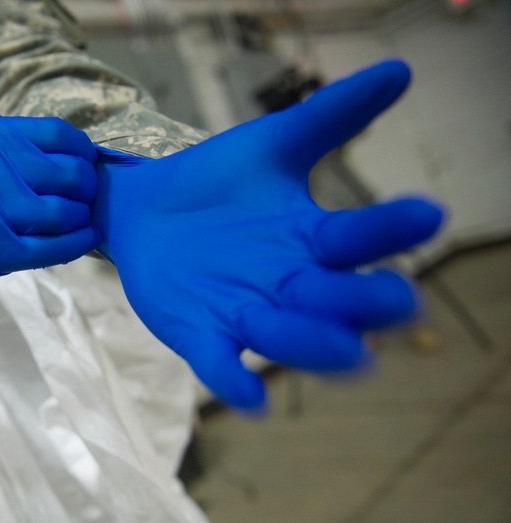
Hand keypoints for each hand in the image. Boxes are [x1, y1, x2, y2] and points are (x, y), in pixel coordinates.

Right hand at [0, 116, 99, 287]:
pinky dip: (77, 244)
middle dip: (87, 187)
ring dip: (81, 217)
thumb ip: (8, 145)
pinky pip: (54, 248)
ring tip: (78, 220)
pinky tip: (82, 240)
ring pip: (68, 212)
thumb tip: (62, 154)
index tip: (83, 164)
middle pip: (73, 175)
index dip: (83, 152)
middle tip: (83, 196)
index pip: (61, 136)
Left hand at [93, 60, 444, 410]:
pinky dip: (236, 383)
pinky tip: (250, 400)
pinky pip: (222, 366)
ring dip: (309, 344)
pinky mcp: (202, 335)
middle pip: (340, 303)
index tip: (427, 213)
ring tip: (332, 344)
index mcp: (314, 241)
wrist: (145, 211)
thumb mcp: (270, 146)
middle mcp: (292, 286)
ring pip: (292, 341)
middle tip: (398, 298)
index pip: (360, 239)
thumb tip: (400, 71)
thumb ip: (328, 116)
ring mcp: (248, 315)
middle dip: (367, 304)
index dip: (390, 229)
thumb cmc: (217, 184)